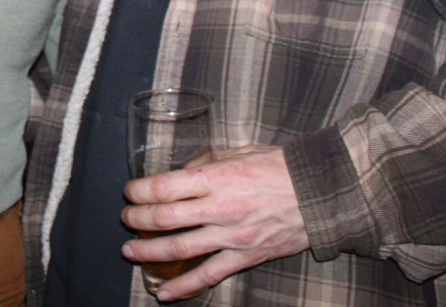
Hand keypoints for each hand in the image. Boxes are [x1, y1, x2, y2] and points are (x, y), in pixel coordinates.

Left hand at [121, 145, 309, 301]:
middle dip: (137, 219)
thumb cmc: (278, 167)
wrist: (319, 193)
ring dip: (149, 252)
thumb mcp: (238, 151)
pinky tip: (163, 293)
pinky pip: (208, 275)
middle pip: (164, 218)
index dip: (140, 191)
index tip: (130, 191)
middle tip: (126, 218)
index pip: (164, 187)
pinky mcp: (244, 257)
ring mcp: (231, 237)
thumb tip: (182, 172)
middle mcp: (219, 209)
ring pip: (179, 249)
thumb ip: (206, 163)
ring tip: (130, 250)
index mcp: (215, 179)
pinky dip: (183, 287)